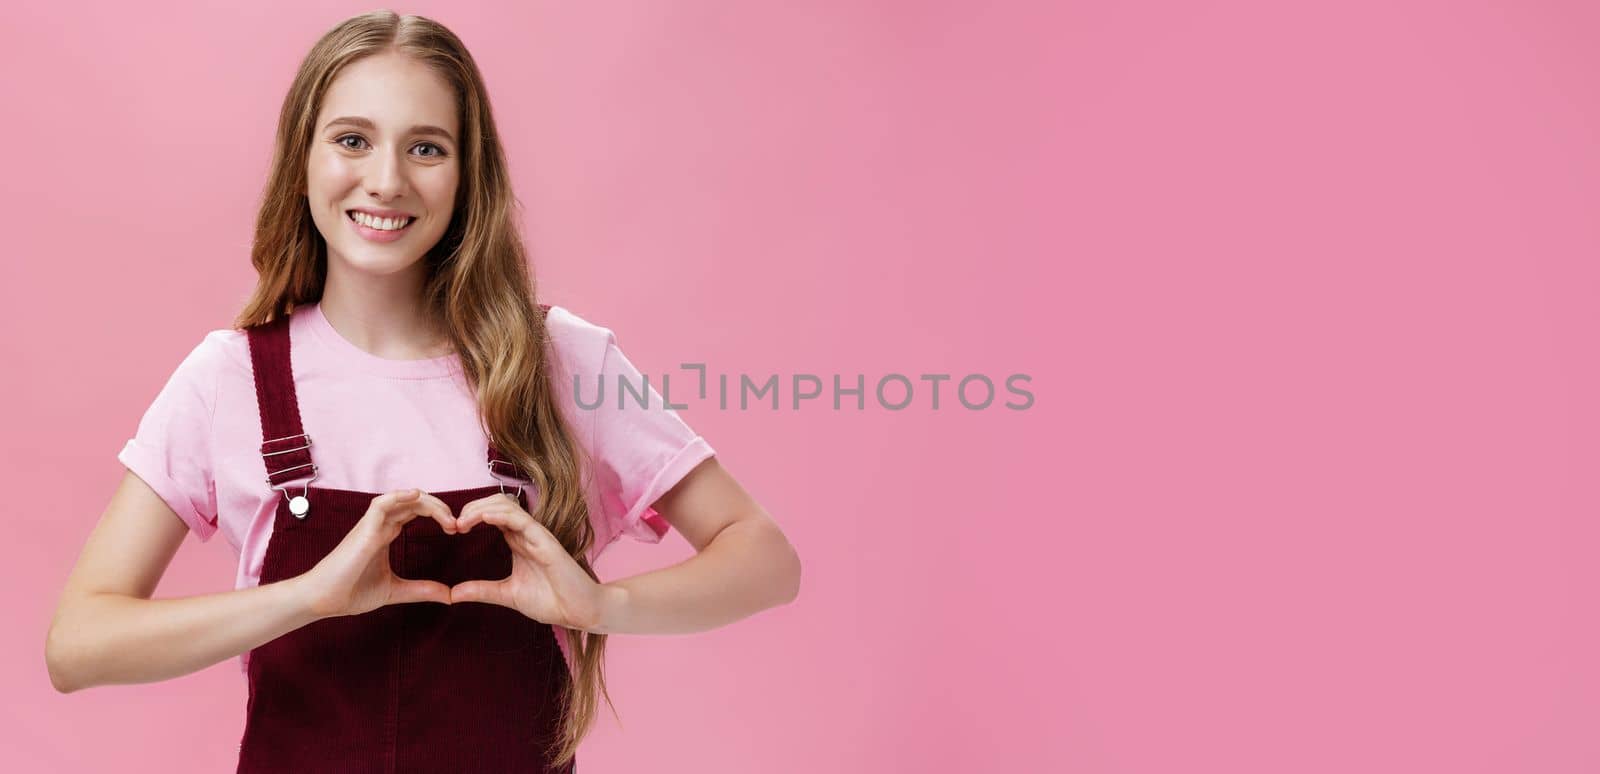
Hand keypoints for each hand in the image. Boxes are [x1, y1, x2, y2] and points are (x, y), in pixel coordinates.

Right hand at [298, 488, 459, 618]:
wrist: (323, 601)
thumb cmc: (351, 593)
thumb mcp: (395, 591)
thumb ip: (421, 590)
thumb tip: (450, 596)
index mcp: (387, 534)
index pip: (416, 511)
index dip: (438, 514)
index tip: (455, 530)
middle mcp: (380, 525)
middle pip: (414, 502)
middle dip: (439, 508)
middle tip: (457, 525)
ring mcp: (371, 525)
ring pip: (403, 499)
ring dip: (428, 503)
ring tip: (447, 518)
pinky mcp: (363, 530)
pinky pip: (381, 504)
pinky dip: (398, 496)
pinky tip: (416, 497)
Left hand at [449, 493, 616, 631]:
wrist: (578, 612)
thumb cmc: (551, 601)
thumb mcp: (507, 594)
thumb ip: (481, 591)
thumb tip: (452, 594)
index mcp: (517, 542)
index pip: (492, 515)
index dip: (471, 515)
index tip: (452, 529)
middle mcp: (526, 533)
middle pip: (496, 503)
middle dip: (472, 507)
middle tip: (453, 524)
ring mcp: (536, 535)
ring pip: (506, 506)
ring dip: (481, 508)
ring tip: (463, 521)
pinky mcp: (546, 541)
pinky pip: (521, 520)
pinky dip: (501, 515)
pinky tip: (483, 518)